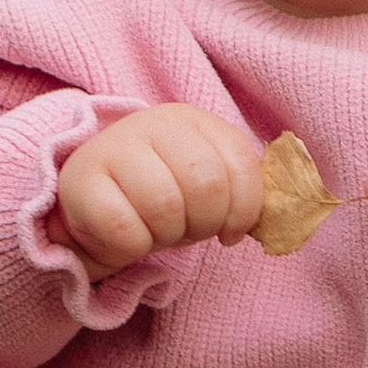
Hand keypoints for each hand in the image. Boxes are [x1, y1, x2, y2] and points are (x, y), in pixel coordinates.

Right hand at [57, 104, 265, 272]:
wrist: (91, 202)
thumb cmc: (160, 194)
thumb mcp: (204, 182)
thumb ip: (241, 189)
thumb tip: (285, 216)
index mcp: (192, 119)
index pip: (241, 165)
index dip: (244, 210)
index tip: (230, 231)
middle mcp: (152, 122)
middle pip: (205, 186)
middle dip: (203, 224)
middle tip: (187, 230)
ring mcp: (113, 148)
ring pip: (165, 208)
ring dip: (168, 236)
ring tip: (156, 230)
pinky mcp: (82, 183)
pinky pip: (126, 231)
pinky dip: (135, 248)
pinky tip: (128, 236)